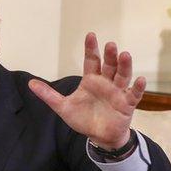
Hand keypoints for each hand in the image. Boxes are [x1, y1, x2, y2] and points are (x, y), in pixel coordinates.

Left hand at [29, 33, 144, 149]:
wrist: (98, 135)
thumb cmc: (83, 118)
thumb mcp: (63, 107)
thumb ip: (48, 95)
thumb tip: (30, 83)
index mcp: (91, 80)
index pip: (92, 60)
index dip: (91, 48)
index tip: (90, 35)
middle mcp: (106, 82)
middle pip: (109, 65)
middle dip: (110, 55)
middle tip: (109, 45)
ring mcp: (118, 92)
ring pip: (123, 76)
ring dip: (124, 66)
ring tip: (124, 55)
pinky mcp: (127, 104)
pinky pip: (134, 94)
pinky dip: (138, 87)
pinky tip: (140, 80)